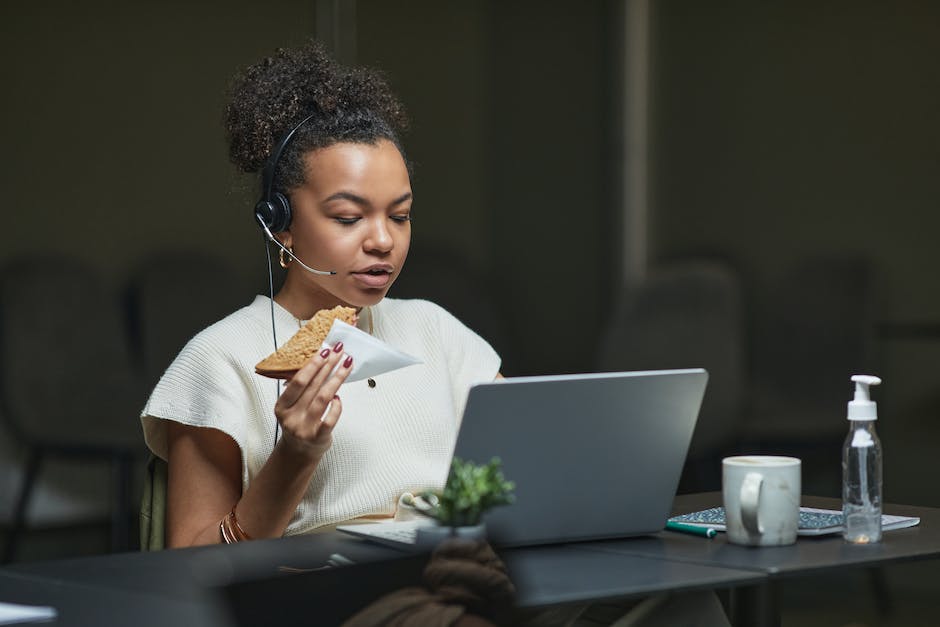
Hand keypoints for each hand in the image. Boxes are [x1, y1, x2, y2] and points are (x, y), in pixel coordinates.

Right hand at [274, 342, 352, 460]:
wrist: (299, 452)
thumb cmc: (299, 424)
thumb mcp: (292, 406)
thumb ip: (302, 389)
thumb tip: (321, 361)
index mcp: (281, 406)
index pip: (298, 381)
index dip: (312, 365)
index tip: (324, 351)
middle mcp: (291, 417)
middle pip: (312, 386)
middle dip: (328, 366)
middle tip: (339, 352)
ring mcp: (304, 428)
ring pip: (323, 398)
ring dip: (336, 379)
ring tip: (346, 366)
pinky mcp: (318, 437)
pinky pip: (331, 418)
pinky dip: (337, 405)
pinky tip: (339, 396)